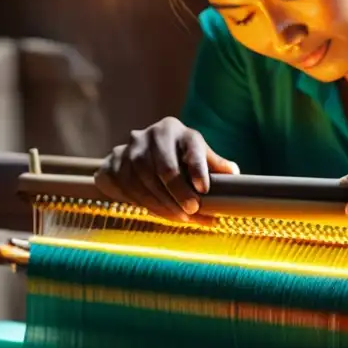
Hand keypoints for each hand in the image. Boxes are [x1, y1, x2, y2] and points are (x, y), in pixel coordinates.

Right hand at [94, 116, 239, 220]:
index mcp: (175, 129)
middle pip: (165, 168)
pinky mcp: (114, 163)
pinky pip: (130, 190)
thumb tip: (234, 173)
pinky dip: (149, 206)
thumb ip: (214, 164)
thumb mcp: (195, 153)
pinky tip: (164, 214)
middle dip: (180, 193)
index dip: (197, 168)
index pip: (190, 147)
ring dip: (165, 204)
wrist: (134, 157)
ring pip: (146, 181)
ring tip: (183, 218)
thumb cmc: (175, 155)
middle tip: (194, 210)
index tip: (204, 189)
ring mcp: (129, 149)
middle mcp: (151, 135)